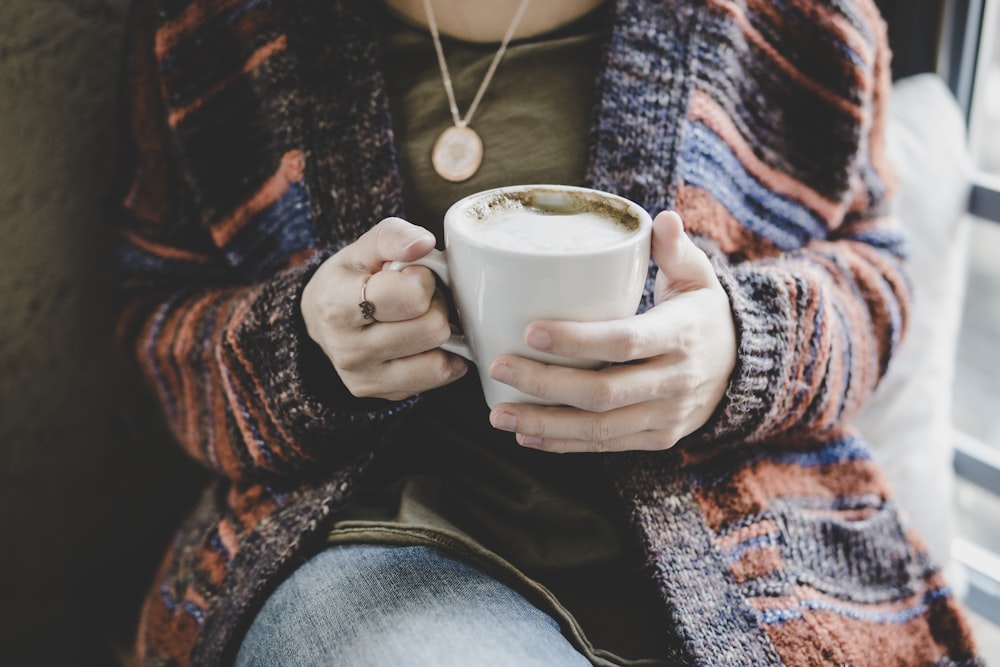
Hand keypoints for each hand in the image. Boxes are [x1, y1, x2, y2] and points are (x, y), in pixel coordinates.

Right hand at [301, 217, 467, 400]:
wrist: (323, 322)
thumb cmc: (350, 279)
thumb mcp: (364, 248)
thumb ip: (394, 236)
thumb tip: (424, 244)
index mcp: (337, 306)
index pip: (410, 297)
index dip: (423, 280)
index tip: (411, 276)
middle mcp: (348, 351)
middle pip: (432, 329)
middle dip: (435, 306)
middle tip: (418, 298)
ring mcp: (367, 379)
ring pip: (440, 359)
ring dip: (440, 334)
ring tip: (419, 319)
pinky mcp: (386, 395)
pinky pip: (440, 377)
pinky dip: (444, 357)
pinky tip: (424, 341)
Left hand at [487, 211, 735, 452]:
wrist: (742, 368)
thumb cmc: (702, 312)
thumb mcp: (698, 276)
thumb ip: (675, 248)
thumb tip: (662, 219)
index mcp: (681, 335)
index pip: (625, 341)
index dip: (577, 341)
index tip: (530, 332)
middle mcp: (676, 381)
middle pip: (603, 392)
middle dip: (545, 385)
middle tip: (498, 366)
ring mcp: (667, 415)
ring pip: (600, 429)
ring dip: (545, 424)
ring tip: (499, 413)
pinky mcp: (658, 438)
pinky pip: (606, 446)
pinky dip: (564, 444)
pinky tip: (527, 436)